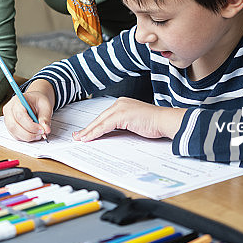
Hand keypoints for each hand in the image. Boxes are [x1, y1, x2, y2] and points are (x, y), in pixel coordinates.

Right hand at [2, 79, 53, 141]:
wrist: (34, 101)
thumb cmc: (38, 101)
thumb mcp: (45, 106)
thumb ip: (45, 118)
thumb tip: (46, 129)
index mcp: (17, 101)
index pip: (20, 115)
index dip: (31, 125)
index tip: (42, 130)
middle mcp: (9, 110)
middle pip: (14, 126)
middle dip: (29, 134)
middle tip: (41, 134)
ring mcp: (8, 119)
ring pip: (14, 132)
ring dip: (28, 137)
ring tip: (38, 134)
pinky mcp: (10, 126)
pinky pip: (16, 136)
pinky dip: (26, 138)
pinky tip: (33, 134)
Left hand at [72, 98, 186, 141]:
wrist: (165, 121)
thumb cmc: (154, 124)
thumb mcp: (133, 125)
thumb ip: (122, 127)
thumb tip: (111, 136)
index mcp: (122, 104)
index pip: (104, 117)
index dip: (94, 126)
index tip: (85, 133)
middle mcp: (120, 103)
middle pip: (99, 118)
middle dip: (88, 129)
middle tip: (77, 136)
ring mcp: (120, 108)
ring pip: (100, 122)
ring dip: (89, 132)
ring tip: (80, 139)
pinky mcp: (121, 114)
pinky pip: (104, 126)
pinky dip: (95, 133)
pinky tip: (89, 138)